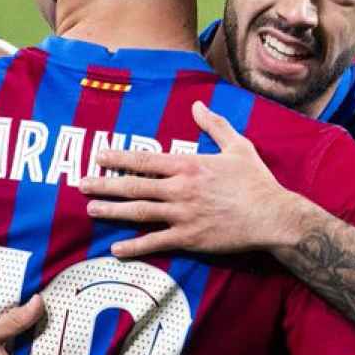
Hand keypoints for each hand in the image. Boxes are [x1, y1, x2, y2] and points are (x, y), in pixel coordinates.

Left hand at [73, 101, 308, 258]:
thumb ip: (214, 125)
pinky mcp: (189, 238)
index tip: (98, 156)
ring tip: (91, 209)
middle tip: (81, 184)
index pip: (144, 160)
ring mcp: (182, 215)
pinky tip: (116, 249)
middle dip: (105, 184)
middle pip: (133, 186)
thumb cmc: (256, 181)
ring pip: (139, 212)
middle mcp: (180, 189)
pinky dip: (134, 246)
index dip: (118, 157)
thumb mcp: (238, 145)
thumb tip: (198, 105)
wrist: (273, 216)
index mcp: (188, 165)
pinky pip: (156, 242)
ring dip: (112, 211)